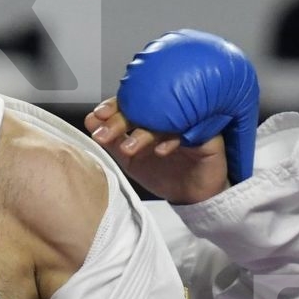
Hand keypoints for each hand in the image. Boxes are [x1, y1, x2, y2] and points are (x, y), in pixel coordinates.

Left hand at [86, 95, 229, 205]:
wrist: (192, 196)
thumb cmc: (164, 174)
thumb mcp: (130, 160)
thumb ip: (112, 141)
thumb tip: (91, 121)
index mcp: (150, 116)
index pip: (131, 101)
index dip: (113, 106)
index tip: (98, 115)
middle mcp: (169, 114)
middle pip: (145, 107)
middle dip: (121, 120)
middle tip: (106, 135)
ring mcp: (189, 122)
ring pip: (165, 118)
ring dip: (144, 132)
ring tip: (128, 149)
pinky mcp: (207, 135)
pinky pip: (189, 131)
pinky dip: (172, 141)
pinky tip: (160, 151)